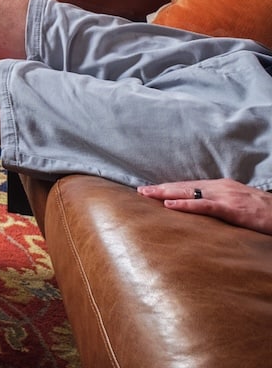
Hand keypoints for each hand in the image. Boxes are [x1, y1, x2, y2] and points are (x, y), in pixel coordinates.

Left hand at [137, 179, 271, 233]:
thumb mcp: (239, 205)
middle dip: (161, 188)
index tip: (150, 190)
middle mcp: (220, 187)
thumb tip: (203, 211)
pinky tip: (169, 206)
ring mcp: (226, 197)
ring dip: (166, 193)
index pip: (189, 186)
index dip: (169, 187)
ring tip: (147, 195)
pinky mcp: (232, 209)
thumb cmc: (264, 213)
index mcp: (221, 187)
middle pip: (184, 187)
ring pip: (190, 193)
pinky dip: (185, 205)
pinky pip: (204, 206)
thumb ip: (221, 205)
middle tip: (140, 191)